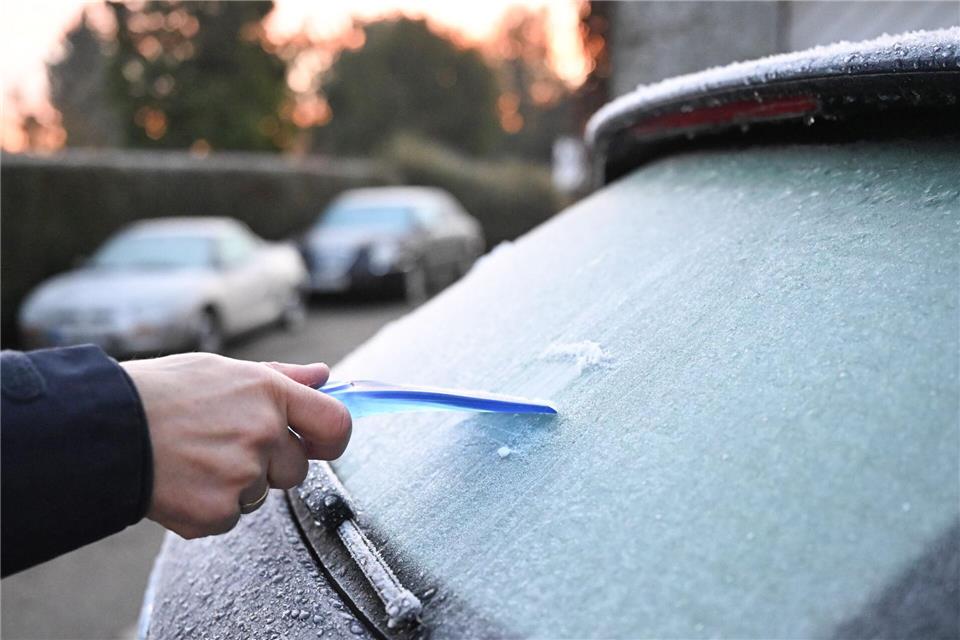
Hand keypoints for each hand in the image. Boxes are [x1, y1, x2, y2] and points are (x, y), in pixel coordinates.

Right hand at [120, 353, 350, 538]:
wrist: (104, 428)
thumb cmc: (160, 393)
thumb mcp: (223, 370)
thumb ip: (280, 377)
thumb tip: (321, 376)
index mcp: (270, 393)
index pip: (336, 424)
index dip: (332, 439)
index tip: (319, 444)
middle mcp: (263, 433)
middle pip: (297, 468)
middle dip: (271, 464)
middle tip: (225, 446)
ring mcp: (242, 475)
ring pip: (261, 493)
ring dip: (237, 485)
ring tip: (195, 459)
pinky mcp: (217, 511)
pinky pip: (231, 516)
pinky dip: (210, 507)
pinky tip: (184, 481)